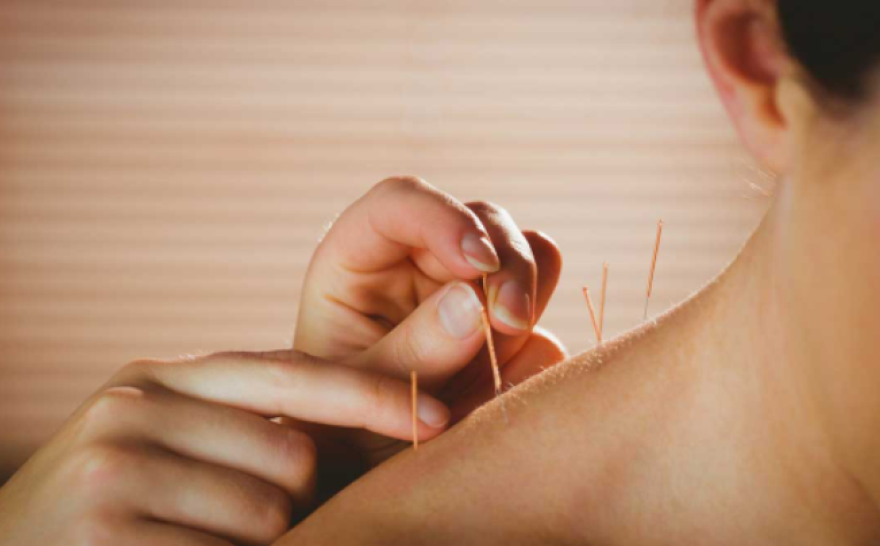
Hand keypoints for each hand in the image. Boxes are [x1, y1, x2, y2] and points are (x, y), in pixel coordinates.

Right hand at [0, 350, 448, 545]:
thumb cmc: (108, 510)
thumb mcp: (165, 446)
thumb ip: (245, 424)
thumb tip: (370, 415)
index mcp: (158, 378)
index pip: (290, 374)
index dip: (371, 396)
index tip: (439, 418)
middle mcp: (135, 407)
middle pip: (293, 454)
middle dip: (299, 501)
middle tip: (249, 523)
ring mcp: (113, 469)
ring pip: (269, 514)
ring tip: (197, 541)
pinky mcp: (102, 533)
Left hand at [292, 176, 565, 487]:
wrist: (366, 482)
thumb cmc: (336, 432)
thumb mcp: (354, 397)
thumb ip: (410, 351)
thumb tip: (472, 302)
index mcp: (361, 261)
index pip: (401, 202)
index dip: (444, 217)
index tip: (476, 264)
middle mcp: (419, 265)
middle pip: (481, 219)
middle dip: (506, 262)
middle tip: (509, 321)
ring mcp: (468, 296)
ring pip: (526, 252)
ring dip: (528, 291)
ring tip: (507, 341)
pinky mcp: (505, 334)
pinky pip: (543, 323)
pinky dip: (536, 348)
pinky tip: (504, 387)